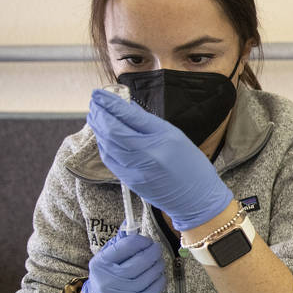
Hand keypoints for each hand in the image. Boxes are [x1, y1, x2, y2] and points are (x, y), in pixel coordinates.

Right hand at [80, 233, 166, 292]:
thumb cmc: (108, 274)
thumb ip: (120, 241)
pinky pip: (157, 286)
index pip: (128, 245)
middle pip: (142, 260)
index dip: (142, 240)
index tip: (146, 241)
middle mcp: (111, 280)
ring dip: (158, 264)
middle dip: (153, 251)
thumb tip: (130, 222)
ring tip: (156, 261)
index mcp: (101, 263)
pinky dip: (160, 278)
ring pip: (152, 273)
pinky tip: (157, 275)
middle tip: (156, 249)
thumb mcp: (107, 257)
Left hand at [87, 89, 232, 228]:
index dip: (110, 103)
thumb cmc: (191, 166)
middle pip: (113, 130)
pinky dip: (104, 145)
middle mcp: (148, 153)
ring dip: (98, 128)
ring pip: (107, 145)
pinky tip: (103, 137)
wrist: (197, 199)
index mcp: (163, 138)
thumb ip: (149, 122)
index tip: (99, 93)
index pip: (129, 116)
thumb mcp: (176, 136)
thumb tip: (127, 107)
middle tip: (94, 102)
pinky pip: (110, 159)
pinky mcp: (130, 181)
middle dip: (100, 114)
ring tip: (95, 116)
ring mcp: (136, 169)